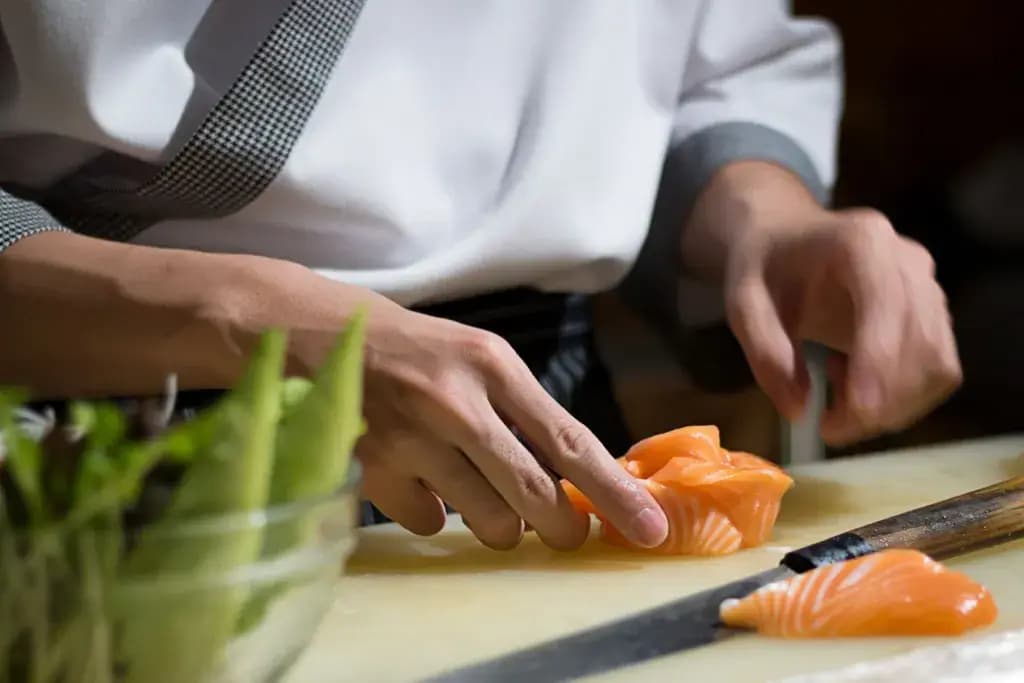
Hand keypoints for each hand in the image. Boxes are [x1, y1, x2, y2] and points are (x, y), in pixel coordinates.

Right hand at [291, 297, 668, 549]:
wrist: (310, 333)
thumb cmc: (411, 348)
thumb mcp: (475, 357)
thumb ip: (522, 410)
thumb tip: (576, 479)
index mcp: (492, 364)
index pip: (569, 440)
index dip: (615, 493)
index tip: (651, 529)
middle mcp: (454, 401)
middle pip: (534, 494)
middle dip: (561, 526)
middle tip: (565, 531)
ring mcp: (408, 438)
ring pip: (488, 522)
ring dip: (498, 523)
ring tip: (477, 490)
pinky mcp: (369, 470)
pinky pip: (429, 523)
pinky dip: (433, 513)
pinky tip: (417, 480)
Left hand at [723, 207, 961, 446]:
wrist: (788, 242)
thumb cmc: (766, 269)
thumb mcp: (743, 304)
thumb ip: (765, 351)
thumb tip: (798, 409)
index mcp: (861, 242)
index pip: (887, 302)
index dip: (880, 359)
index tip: (859, 410)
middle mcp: (907, 260)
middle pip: (922, 341)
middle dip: (883, 400)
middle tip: (828, 429)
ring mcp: (929, 287)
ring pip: (937, 364)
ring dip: (893, 407)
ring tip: (835, 402)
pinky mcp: (934, 316)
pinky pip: (937, 371)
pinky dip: (902, 398)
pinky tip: (853, 382)